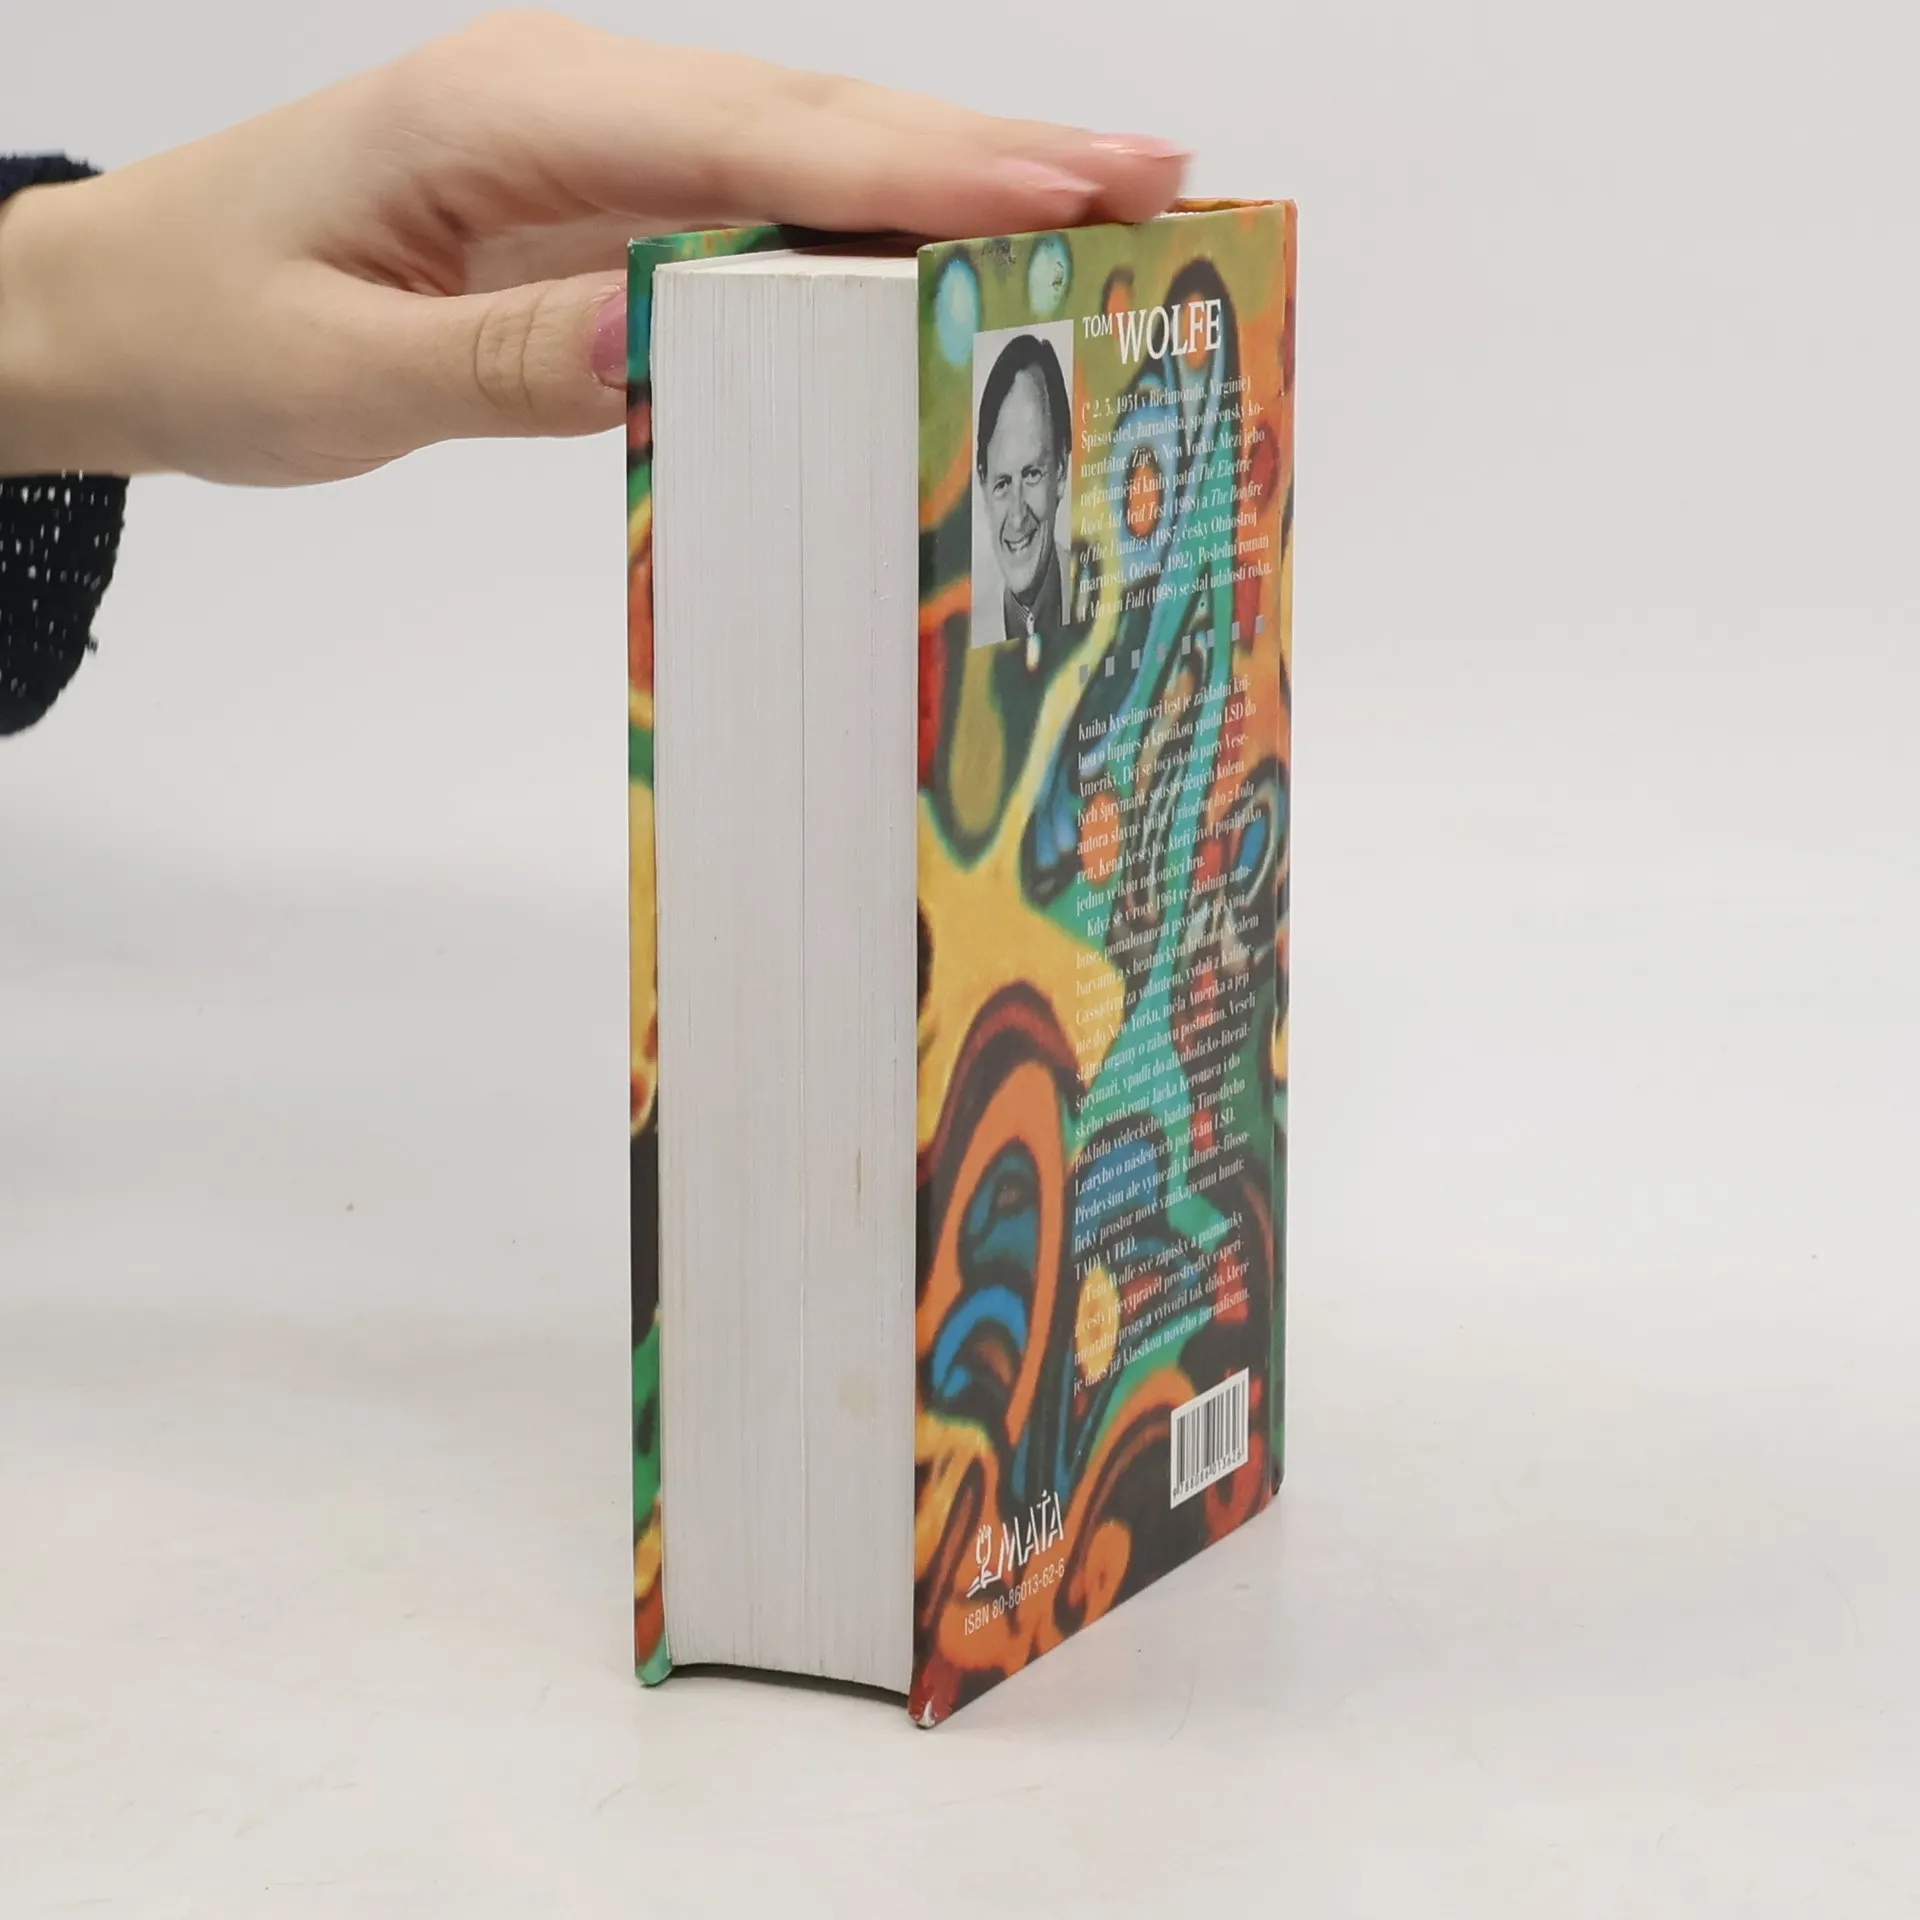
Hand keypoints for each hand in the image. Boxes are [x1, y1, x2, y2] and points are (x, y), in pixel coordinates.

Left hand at [0, 11, 1186, 483]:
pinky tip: (949, 240)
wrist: (118, 303)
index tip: (1066, 191)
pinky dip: (868, 217)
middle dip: (989, 149)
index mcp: (511, 116)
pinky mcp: (593, 192)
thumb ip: (525, 358)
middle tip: (1153, 174)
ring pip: (801, 147)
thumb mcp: (354, 373)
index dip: (921, 172)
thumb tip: (689, 337)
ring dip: (952, 172)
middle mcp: (568, 99)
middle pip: (813, 117)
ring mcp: (588, 139)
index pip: (756, 142)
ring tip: (1101, 197)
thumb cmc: (212, 331)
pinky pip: (754, 199)